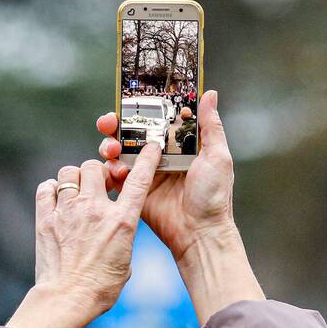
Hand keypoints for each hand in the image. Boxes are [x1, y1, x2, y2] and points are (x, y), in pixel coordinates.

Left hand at [7, 148, 161, 327]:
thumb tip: (115, 230)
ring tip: (76, 193)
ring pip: (68, 173)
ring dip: (73, 179)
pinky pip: (46, 188)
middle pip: (94, 167)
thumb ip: (122, 236)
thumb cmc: (100, 287)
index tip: (149, 148)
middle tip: (98, 185)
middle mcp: (94, 210)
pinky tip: (56, 201)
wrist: (68, 299)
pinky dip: (51, 190)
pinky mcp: (46, 219)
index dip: (146, 160)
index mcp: (121, 221)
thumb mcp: (125, 261)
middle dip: (97, 172)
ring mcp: (67, 212)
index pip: (138, 181)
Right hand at [97, 90, 235, 265]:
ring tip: (111, 147)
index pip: (157, 119)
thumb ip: (210, 126)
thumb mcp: (217, 156)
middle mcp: (161, 157)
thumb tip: (209, 94)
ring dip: (110, 144)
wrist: (199, 233)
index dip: (142, 108)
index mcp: (180, 145)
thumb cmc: (214, 197)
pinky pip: (116, 177)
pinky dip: (110, 170)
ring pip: (120, 151)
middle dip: (116, 124)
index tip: (130, 99)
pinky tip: (115, 169)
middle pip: (133, 133)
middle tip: (109, 121)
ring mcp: (146, 174)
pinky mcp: (135, 191)